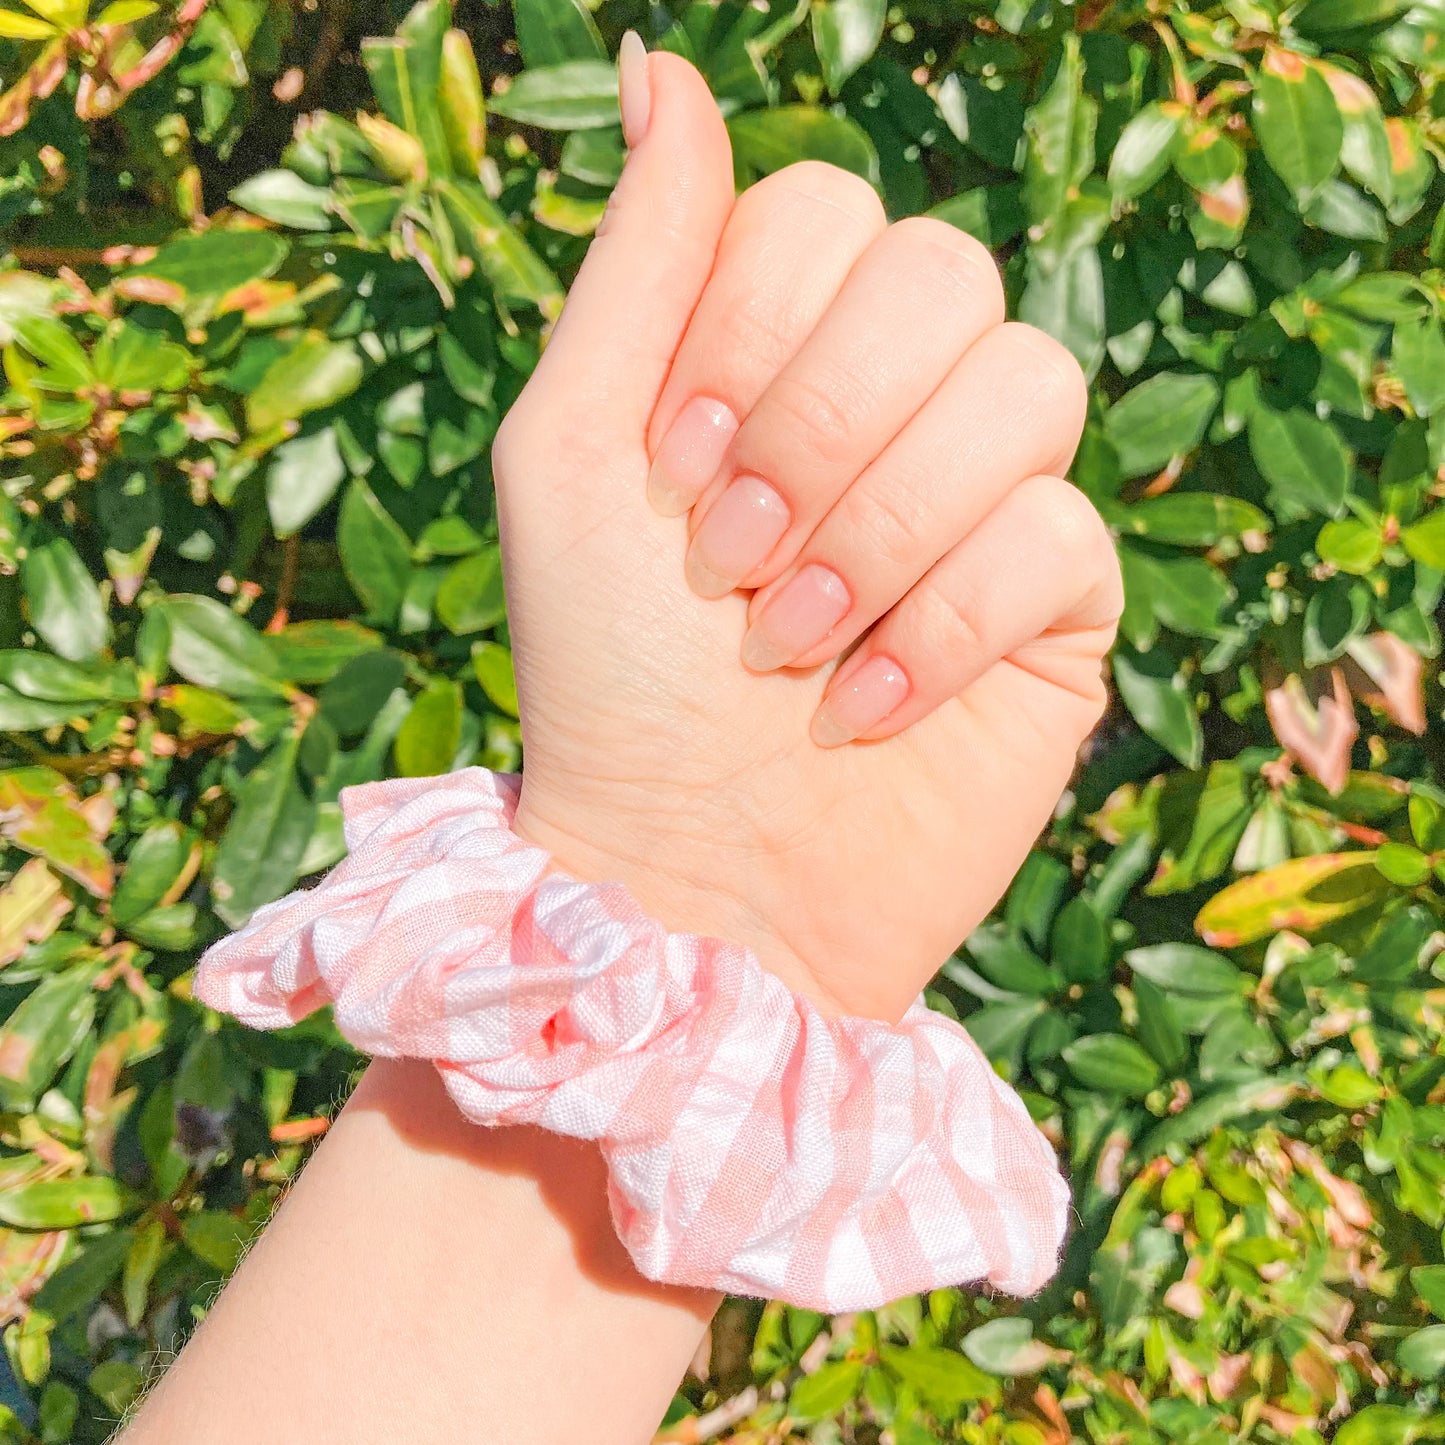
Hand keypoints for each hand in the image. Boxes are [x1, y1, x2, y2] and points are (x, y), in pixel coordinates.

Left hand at [493, 42, 1121, 1020]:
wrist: (685, 875)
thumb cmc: (606, 673)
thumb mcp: (571, 453)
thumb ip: (635, 262)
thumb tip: (668, 59)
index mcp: (782, 350)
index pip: (826, 213)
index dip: (751, 329)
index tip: (670, 471)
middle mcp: (897, 404)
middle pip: (943, 277)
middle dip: (818, 430)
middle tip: (730, 565)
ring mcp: (990, 499)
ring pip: (1026, 389)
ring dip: (880, 528)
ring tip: (785, 645)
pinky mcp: (1059, 606)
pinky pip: (1058, 536)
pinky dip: (939, 628)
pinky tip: (860, 713)